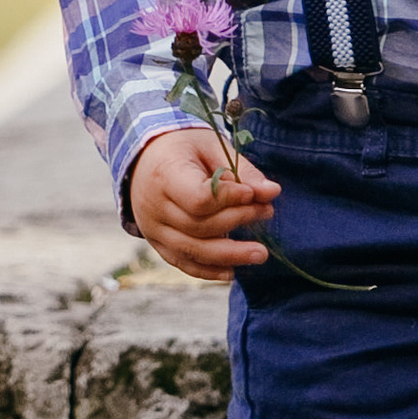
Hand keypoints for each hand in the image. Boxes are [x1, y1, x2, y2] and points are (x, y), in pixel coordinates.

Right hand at [127, 125, 278, 280]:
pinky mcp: (157, 243)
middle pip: (199, 226)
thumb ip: (242, 170)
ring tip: (260, 254)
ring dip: (230, 255)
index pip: (199, 198)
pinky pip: (183, 263)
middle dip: (238, 221)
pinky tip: (233, 271)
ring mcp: (152, 229)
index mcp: (164, 175)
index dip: (229, 200)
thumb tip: (273, 192)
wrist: (145, 157)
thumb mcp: (212, 147)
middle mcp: (153, 206)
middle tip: (267, 212)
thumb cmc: (184, 147)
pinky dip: (208, 270)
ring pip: (192, 250)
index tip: (252, 193)